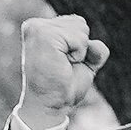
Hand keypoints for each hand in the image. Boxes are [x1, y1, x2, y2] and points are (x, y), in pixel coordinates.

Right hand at [16, 12, 109, 129]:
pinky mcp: (45, 35)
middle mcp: (35, 25)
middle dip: (80, 47)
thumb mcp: (84, 63)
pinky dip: (79, 55)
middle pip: (80, 23)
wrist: (49, 106)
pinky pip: (80, 38)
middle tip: (63, 66)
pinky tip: (63, 64)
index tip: (63, 63)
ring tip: (62, 65)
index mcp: (39, 27)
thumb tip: (96, 45)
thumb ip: (94, 48)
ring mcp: (38, 29)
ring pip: (81, 28)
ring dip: (79, 51)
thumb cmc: (63, 87)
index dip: (79, 47)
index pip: (76, 23)